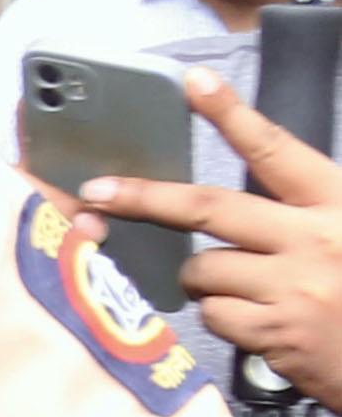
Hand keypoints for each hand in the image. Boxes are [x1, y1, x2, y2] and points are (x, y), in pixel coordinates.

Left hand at [87, 71, 341, 408]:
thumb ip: (297, 209)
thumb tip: (221, 206)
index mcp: (338, 202)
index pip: (274, 150)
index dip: (231, 114)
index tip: (194, 82)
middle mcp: (316, 239)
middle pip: (209, 208)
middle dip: (146, 198)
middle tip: (98, 191)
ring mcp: (295, 288)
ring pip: (203, 270)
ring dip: (205, 279)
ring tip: (248, 288)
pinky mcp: (276, 333)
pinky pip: (214, 314)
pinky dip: (224, 317)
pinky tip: (260, 322)